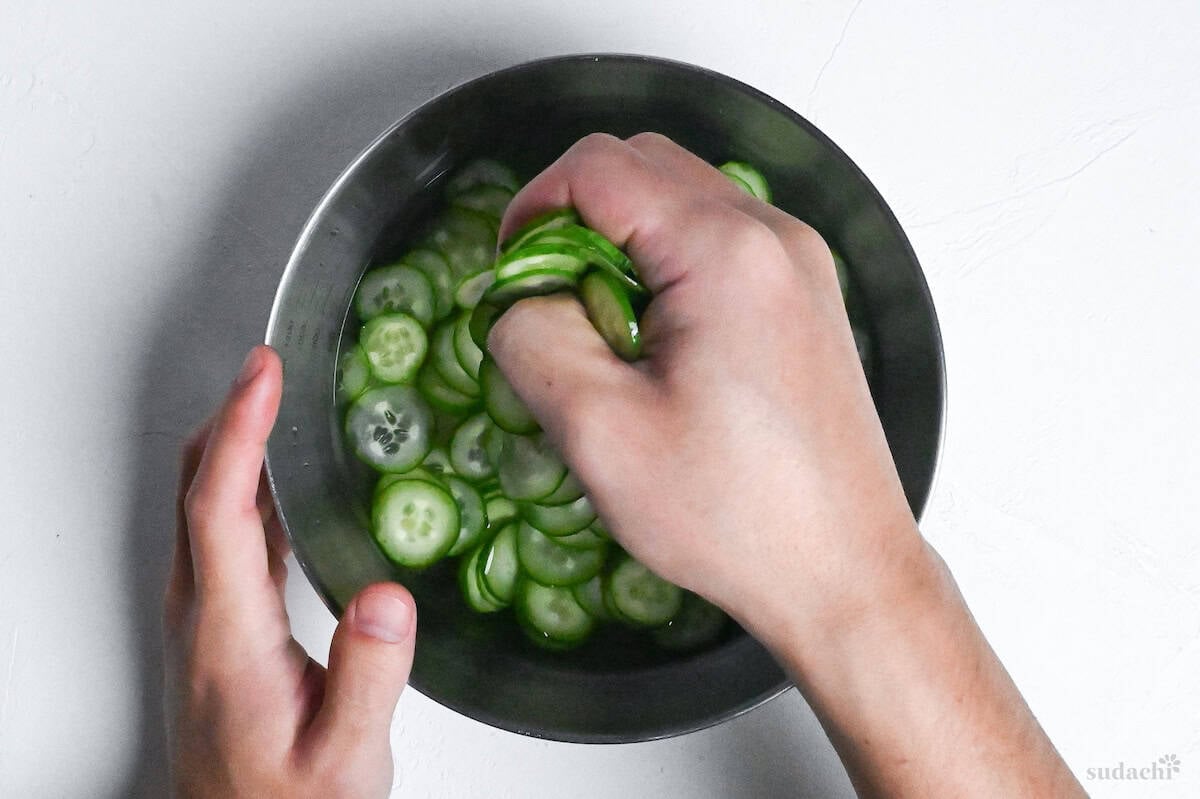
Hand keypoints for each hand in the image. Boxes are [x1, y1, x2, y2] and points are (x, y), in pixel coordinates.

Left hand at [165, 345, 416, 797]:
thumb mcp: (346, 758)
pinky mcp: (221, 625)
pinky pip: (224, 531)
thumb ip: (368, 678)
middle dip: (229, 416)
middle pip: (195, 490)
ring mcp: (206, 618)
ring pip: (202, 506)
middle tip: (272, 364)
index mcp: (228, 635)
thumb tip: (387, 595)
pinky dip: (246, 483)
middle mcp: (203, 615)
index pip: (219, 509)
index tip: (264, 372)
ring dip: (234, 444)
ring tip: (279, 401)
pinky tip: (285, 478)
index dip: (240, 432)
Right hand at [488, 134, 1083, 796]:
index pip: (597, 166)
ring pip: (681, 199)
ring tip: (605, 335)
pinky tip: (657, 347)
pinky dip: (667, 268)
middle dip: (575, 219)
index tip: (513, 278)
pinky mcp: (805, 297)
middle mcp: (773, 236)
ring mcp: (799, 264)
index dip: (532, 208)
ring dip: (622, 245)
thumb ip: (532, 337)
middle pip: (643, 166)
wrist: (842, 570)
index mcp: (724, 252)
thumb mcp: (599, 432)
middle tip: (550, 302)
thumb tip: (517, 295)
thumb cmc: (733, 514)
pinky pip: (718, 242)